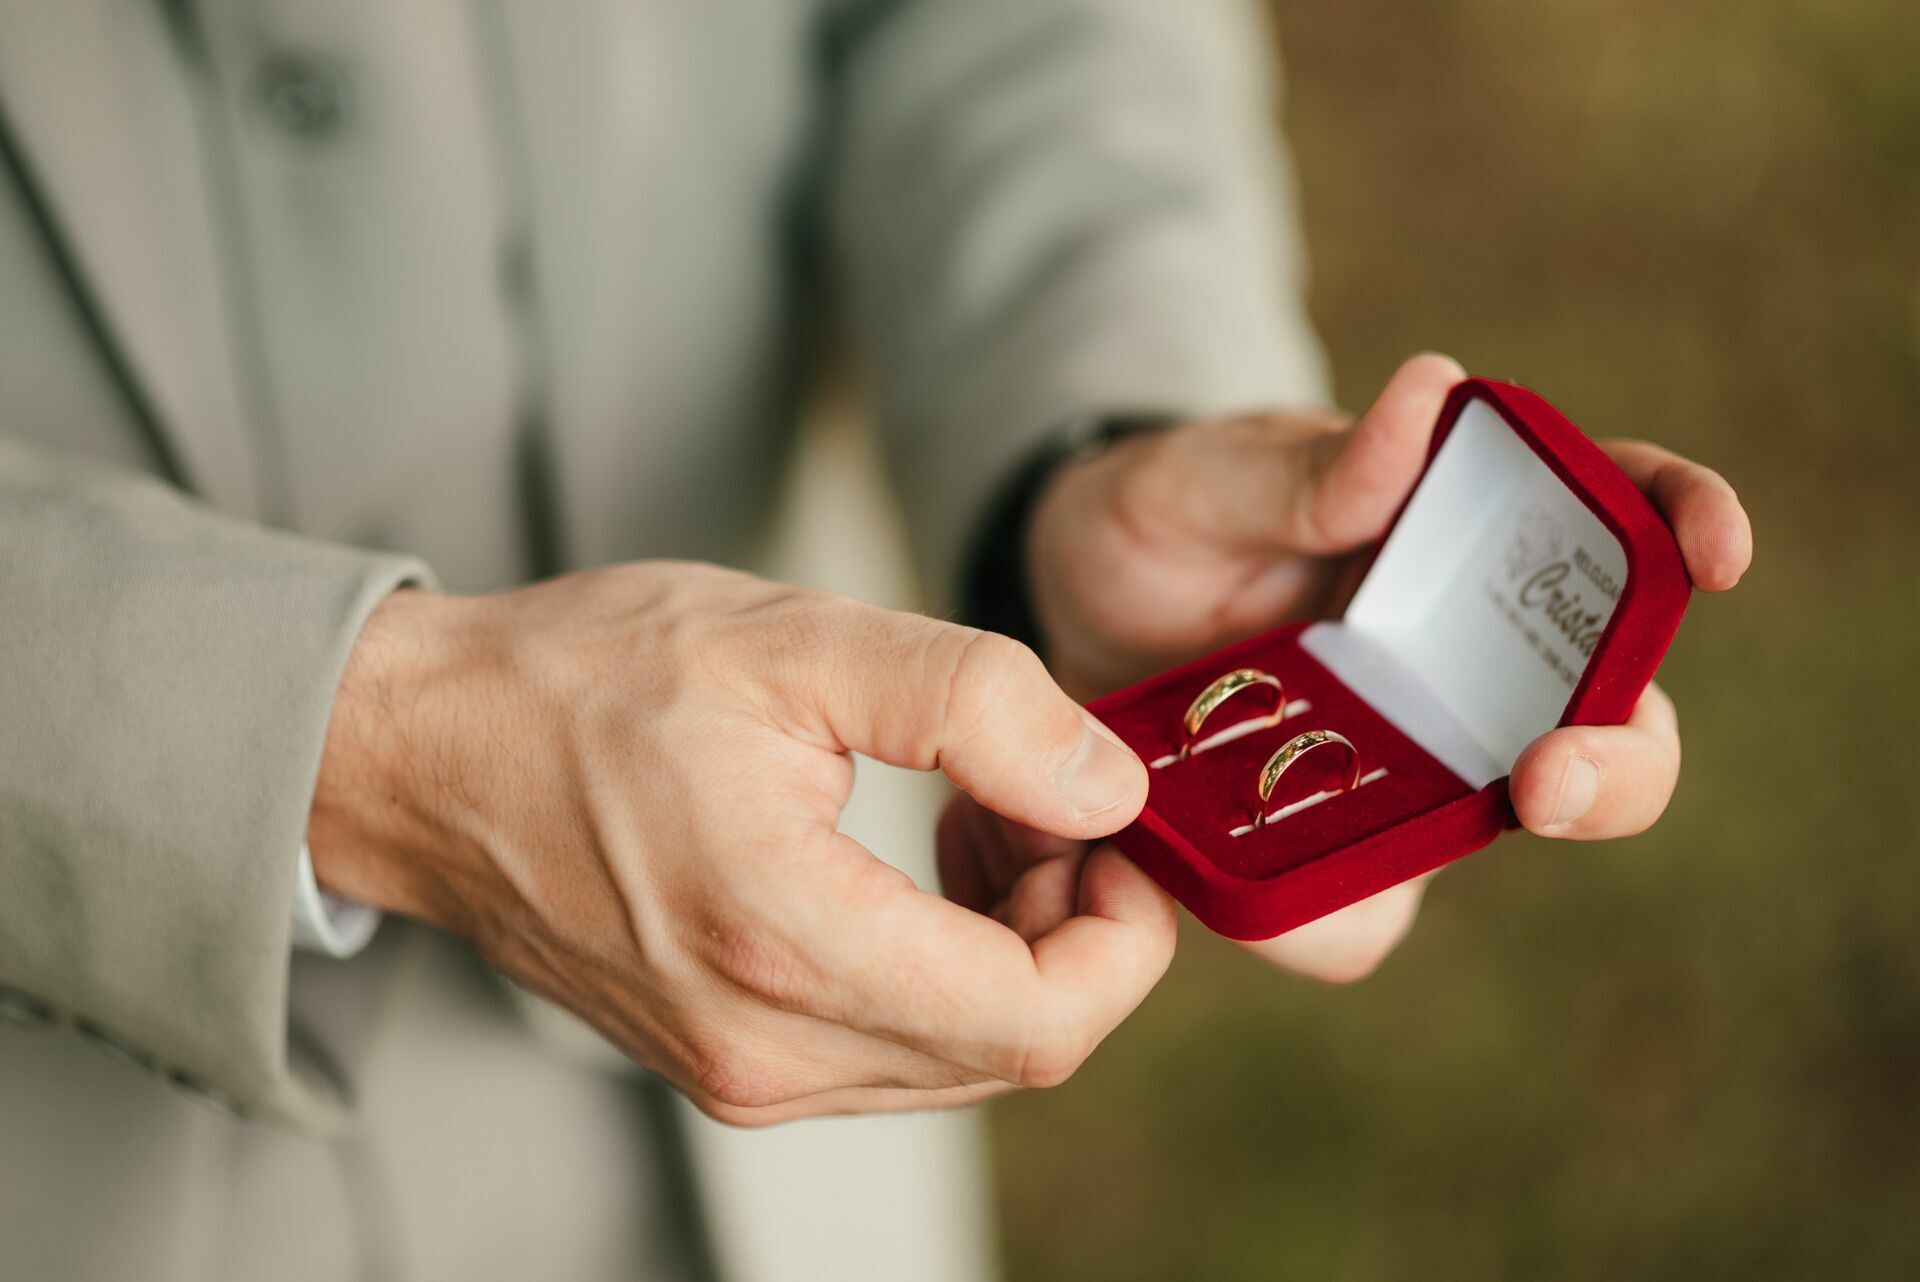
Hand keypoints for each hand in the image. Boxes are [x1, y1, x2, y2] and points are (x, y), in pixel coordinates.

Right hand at [306, 562, 1173, 1123]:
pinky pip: (893, 1049)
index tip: (1116, 828)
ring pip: (960, 1055)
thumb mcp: (796, 642)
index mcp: (784, 940)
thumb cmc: (585, 683)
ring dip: (1013, 943)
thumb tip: (1107, 787)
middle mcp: (762, 1046)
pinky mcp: (728, 1062)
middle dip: (1074, 923)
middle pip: (1015, 1048)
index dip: (1123, 936)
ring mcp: (741, 1070)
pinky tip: (921, 861)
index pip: (1037, 1024)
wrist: (427, 751)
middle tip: (1042, 792)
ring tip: (978, 808)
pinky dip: (946, 966)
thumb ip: (974, 706)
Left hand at [983, 354, 1751, 981]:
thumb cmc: (1163, 520)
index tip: (1711, 553)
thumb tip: (1428, 394)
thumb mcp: (1208, 481)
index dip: (1684, 524)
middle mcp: (1472, 657)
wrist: (1069, 616)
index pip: (1620, 519)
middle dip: (1619, 760)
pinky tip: (1262, 897)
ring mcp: (1415, 760)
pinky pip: (1362, 911)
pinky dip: (1324, 917)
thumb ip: (1310, 468)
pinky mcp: (1342, 846)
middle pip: (1613, 720)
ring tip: (1374, 845)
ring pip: (1504, 830)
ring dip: (1470, 856)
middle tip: (1551, 777)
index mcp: (1470, 535)